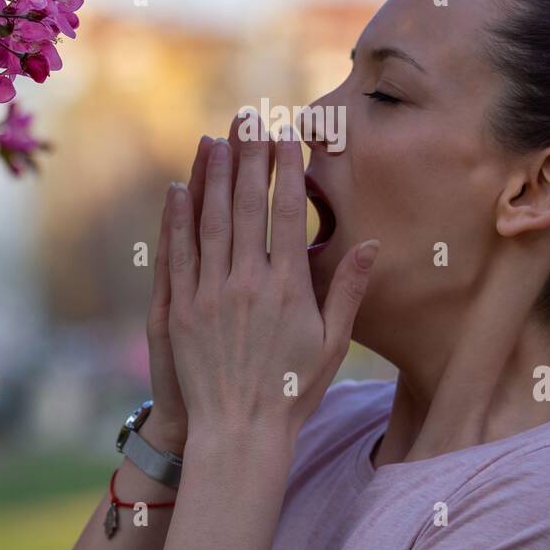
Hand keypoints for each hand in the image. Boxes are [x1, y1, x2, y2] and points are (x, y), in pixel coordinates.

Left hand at [163, 117, 379, 441]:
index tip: (287, 135)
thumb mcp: (331, 343)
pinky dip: (178, 217)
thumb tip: (371, 243)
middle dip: (250, 156)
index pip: (287, 214)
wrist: (239, 432)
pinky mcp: (182, 309)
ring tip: (218, 137)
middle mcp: (248, 283)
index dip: (286, 169)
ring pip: (211, 221)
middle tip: (250, 117)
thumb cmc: (293, 391)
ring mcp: (211, 294)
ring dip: (214, 176)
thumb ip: (347, 289)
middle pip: (247, 206)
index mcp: (288, 288)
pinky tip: (179, 188)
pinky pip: (179, 252)